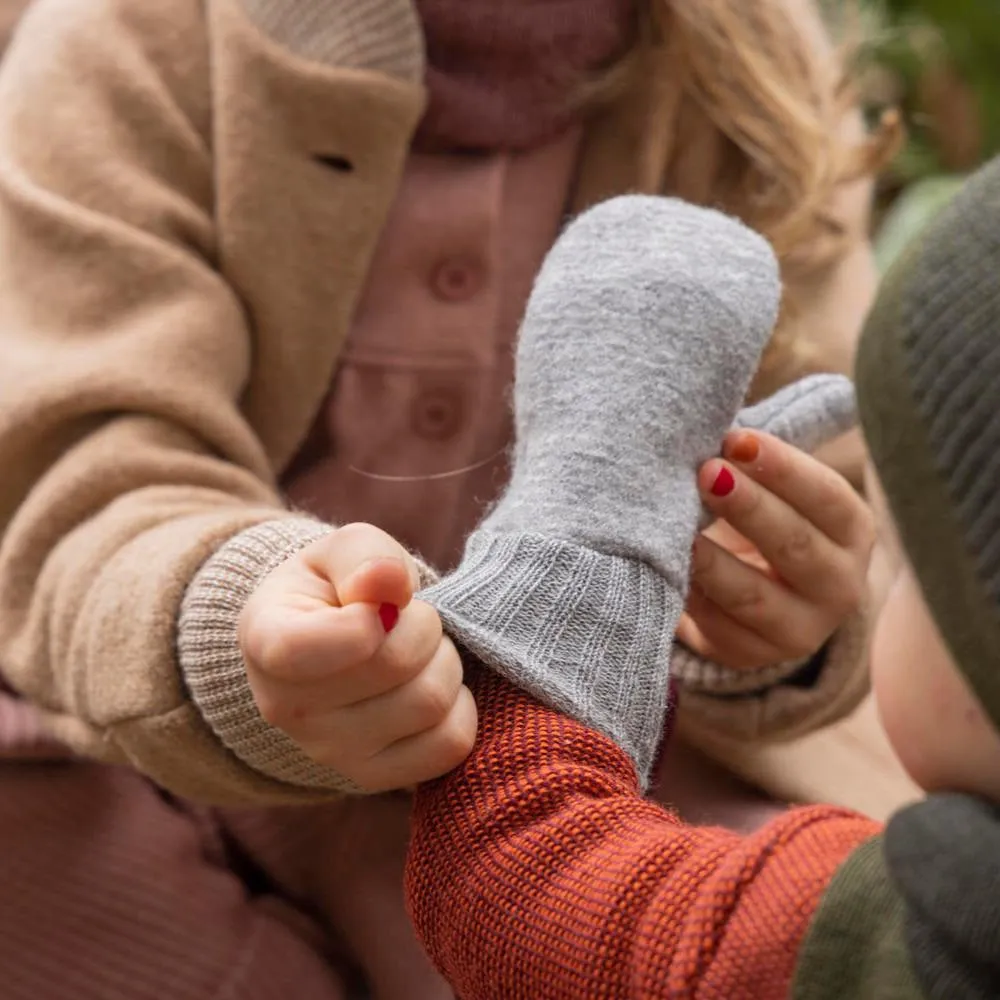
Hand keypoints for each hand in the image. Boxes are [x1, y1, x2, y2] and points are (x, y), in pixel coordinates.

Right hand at [238, 523, 476, 791]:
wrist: (330, 646)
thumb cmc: (337, 589)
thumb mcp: (340, 552)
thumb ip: (363, 555)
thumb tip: (388, 581)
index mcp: (266, 640)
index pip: (305, 648)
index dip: (363, 621)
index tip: (375, 606)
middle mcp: (288, 708)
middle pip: (395, 665)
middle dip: (423, 625)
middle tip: (409, 618)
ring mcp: (330, 752)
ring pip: (430, 703)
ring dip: (444, 662)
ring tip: (419, 651)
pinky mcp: (374, 777)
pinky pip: (450, 745)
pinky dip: (459, 707)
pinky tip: (430, 685)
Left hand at [677, 430, 873, 669]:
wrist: (748, 597)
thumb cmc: (757, 518)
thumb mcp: (774, 488)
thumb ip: (761, 455)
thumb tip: (728, 411)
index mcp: (851, 530)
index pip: (827, 497)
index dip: (783, 468)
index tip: (735, 439)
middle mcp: (839, 585)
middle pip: (795, 545)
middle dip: (749, 507)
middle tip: (704, 472)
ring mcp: (798, 631)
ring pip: (752, 596)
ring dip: (712, 561)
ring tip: (679, 529)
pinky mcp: (750, 656)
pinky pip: (715, 627)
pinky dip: (688, 596)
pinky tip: (663, 568)